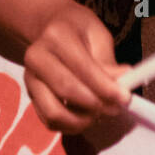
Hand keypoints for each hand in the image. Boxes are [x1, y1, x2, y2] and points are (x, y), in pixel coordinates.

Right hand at [23, 2, 129, 133]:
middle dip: (95, 105)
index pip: (83, 68)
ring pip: (53, 112)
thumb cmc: (78, 31)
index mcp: (56, 36)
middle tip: (115, 108)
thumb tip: (123, 85)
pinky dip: (70, 126)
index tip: (125, 98)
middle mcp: (36, 56)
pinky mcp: (30, 95)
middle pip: (66, 90)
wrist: (49, 28)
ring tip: (99, 114)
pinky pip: (49, 120)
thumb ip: (108, 62)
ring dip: (81, 120)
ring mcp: (29, 78)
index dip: (105, 87)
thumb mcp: (98, 36)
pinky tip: (85, 117)